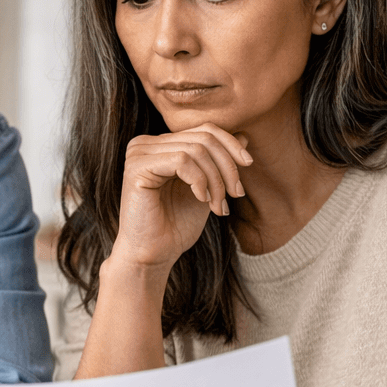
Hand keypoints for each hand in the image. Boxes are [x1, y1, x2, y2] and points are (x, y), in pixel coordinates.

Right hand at [112, 124, 251, 269]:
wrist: (153, 256)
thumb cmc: (176, 226)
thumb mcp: (207, 189)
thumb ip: (218, 162)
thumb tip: (243, 135)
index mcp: (160, 145)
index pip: (204, 130)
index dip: (231, 145)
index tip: (248, 165)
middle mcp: (146, 144)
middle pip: (203, 138)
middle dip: (227, 167)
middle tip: (236, 194)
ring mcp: (139, 153)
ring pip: (196, 150)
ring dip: (216, 180)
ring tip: (219, 206)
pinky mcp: (137, 167)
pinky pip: (181, 161)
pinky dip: (199, 181)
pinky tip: (201, 200)